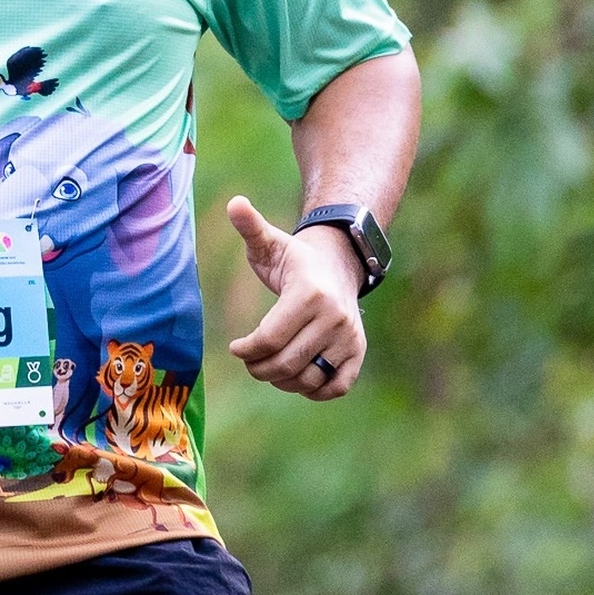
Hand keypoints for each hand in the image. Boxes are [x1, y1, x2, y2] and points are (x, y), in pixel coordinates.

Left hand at [225, 198, 366, 399]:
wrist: (339, 267)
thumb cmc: (295, 260)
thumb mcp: (270, 242)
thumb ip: (250, 226)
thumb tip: (235, 202)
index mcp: (309, 293)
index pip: (270, 337)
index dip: (246, 350)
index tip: (236, 347)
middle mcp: (335, 317)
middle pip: (286, 362)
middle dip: (259, 368)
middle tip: (250, 361)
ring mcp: (349, 337)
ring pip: (308, 378)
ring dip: (282, 382)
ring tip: (269, 368)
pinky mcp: (358, 353)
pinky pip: (336, 387)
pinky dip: (314, 391)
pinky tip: (296, 379)